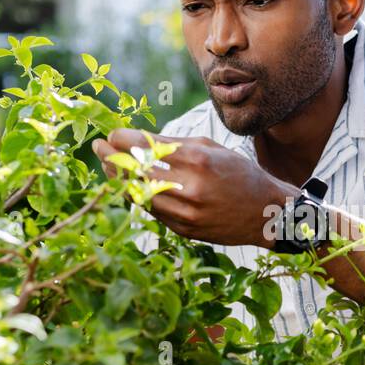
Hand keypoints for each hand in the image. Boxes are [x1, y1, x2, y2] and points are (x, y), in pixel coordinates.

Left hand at [92, 129, 296, 247]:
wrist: (266, 213)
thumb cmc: (239, 174)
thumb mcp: (211, 148)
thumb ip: (174, 143)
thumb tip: (137, 139)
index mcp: (198, 160)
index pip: (146, 147)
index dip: (123, 140)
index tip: (112, 134)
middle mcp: (190, 188)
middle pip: (136, 171)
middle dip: (112, 157)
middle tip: (98, 147)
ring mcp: (186, 213)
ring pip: (138, 194)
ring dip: (118, 178)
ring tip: (108, 166)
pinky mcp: (184, 230)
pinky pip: (151, 211)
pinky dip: (136, 196)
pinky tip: (128, 185)